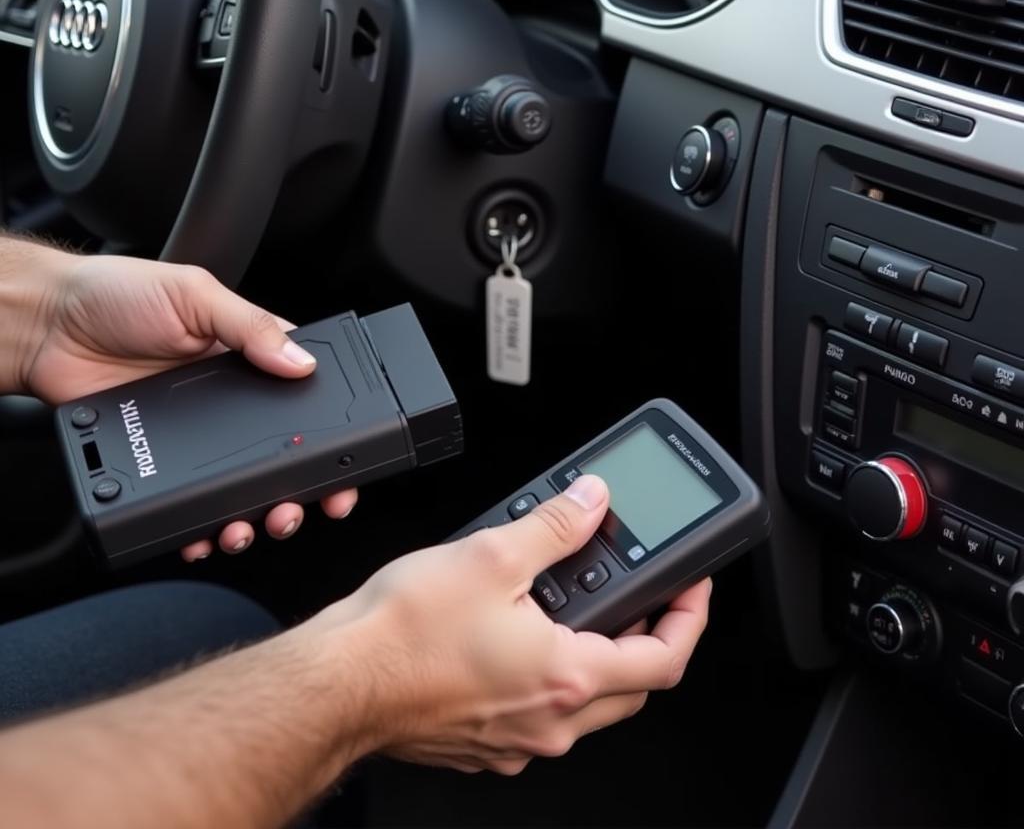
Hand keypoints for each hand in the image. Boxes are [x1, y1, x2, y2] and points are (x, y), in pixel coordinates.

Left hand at [20, 250, 358, 558]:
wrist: (46, 327)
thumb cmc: (117, 294)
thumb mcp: (195, 295)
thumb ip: (250, 327)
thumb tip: (302, 362)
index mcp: (248, 355)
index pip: (306, 395)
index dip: (332, 429)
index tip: (351, 457)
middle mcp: (230, 401)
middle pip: (282, 455)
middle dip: (302, 489)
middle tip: (307, 505)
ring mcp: (196, 436)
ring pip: (240, 488)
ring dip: (256, 514)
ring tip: (258, 524)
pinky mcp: (159, 461)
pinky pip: (188, 504)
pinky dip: (201, 527)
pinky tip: (207, 534)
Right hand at [309, 475, 709, 773]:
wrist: (338, 682)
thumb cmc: (403, 634)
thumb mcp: (493, 555)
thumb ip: (556, 525)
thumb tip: (591, 500)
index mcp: (566, 678)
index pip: (665, 658)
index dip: (689, 617)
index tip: (691, 586)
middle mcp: (549, 723)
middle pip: (631, 687)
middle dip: (646, 637)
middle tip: (641, 595)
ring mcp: (515, 742)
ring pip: (584, 702)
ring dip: (594, 654)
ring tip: (575, 602)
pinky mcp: (482, 743)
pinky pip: (537, 711)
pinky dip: (547, 673)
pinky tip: (520, 633)